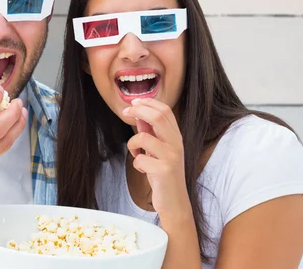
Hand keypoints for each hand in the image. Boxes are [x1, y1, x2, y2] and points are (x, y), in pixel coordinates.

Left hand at [122, 98, 191, 219]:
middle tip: (125, 112)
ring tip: (136, 153)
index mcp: (176, 136)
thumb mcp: (158, 149)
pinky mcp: (164, 170)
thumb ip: (150, 132)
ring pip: (144, 138)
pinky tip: (143, 169)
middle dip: (138, 111)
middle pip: (158, 117)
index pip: (165, 110)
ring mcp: (171, 157)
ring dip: (132, 144)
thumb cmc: (163, 173)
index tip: (133, 103)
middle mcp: (177, 144)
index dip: (148, 102)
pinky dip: (136, 163)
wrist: (174, 201)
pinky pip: (140, 159)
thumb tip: (138, 113)